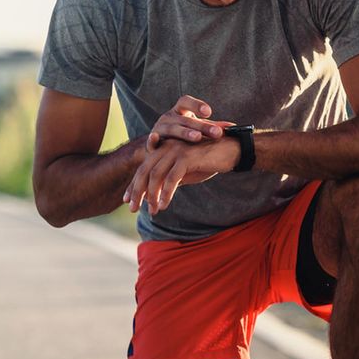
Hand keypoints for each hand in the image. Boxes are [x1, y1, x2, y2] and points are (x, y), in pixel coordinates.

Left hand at [124, 137, 239, 214]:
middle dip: (137, 192)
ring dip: (151, 196)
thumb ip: (170, 180)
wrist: (232, 150)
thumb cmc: (208, 161)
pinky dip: (166, 193)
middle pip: (145, 172)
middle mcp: (166, 148)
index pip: (143, 169)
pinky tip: (163, 205)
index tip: (126, 200)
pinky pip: (172, 178)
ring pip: (155, 175)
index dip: (133, 185)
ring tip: (151, 211)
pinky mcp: (187, 157)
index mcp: (163, 150)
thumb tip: (155, 196)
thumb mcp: (185, 172)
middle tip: (132, 209)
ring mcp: (176, 151)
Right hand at [147, 95, 235, 149]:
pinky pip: (151, 140)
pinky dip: (152, 139)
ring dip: (184, 132)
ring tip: (197, 137)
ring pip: (171, 129)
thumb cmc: (183, 137)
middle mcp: (168, 117)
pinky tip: (156, 138)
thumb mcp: (198, 129)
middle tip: (216, 133)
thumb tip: (235, 128)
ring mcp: (159, 129)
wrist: (162, 150)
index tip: (209, 112)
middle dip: (201, 125)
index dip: (196, 105)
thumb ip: (213, 127)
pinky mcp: (151, 143)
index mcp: (179, 111)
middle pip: (184, 118)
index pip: (186, 101)